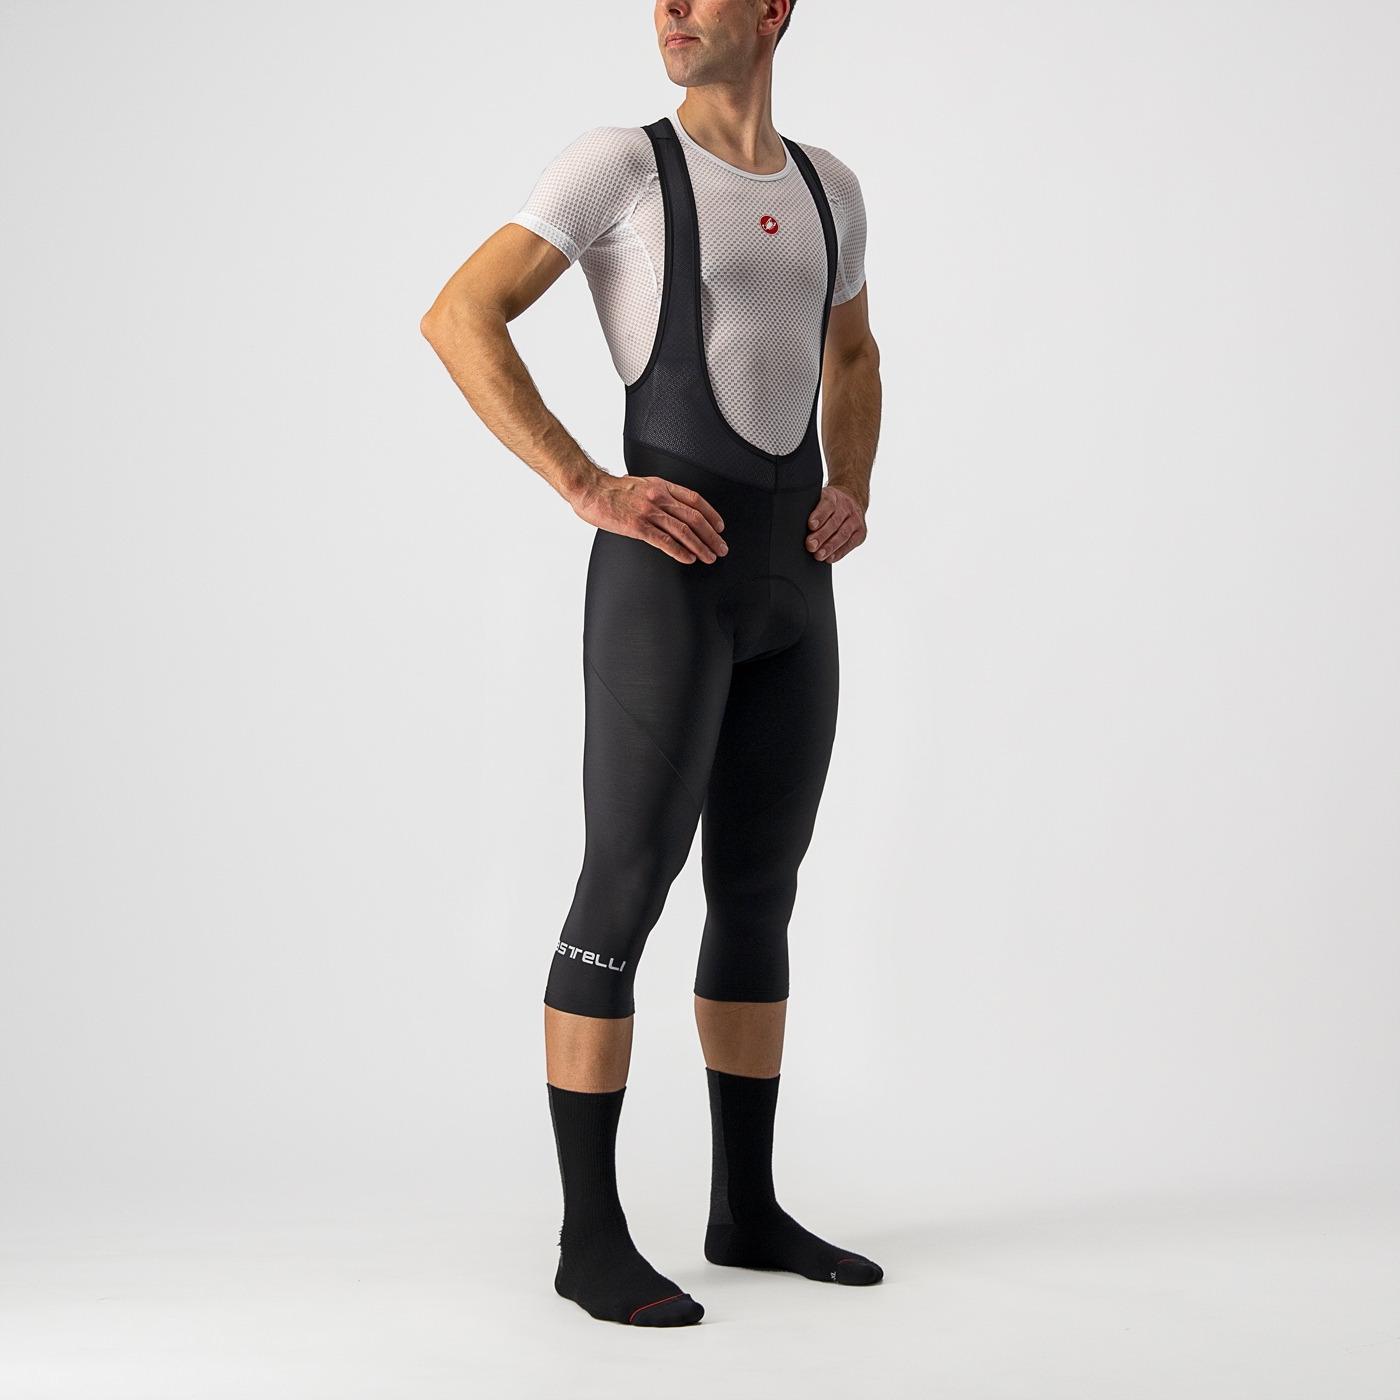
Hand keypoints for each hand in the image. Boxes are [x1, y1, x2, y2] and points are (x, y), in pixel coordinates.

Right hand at [572, 473, 726, 563]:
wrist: (589, 489)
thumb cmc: (610, 489)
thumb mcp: (640, 485)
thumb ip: (656, 494)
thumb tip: (668, 507)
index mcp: (661, 486)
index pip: (695, 500)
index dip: (711, 514)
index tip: (719, 526)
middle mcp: (659, 497)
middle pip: (694, 517)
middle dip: (711, 535)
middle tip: (720, 547)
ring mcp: (649, 512)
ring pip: (684, 530)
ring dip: (700, 546)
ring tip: (709, 557)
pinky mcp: (638, 526)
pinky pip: (665, 541)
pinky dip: (680, 551)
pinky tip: (688, 558)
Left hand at [806, 485, 866, 562]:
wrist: (852, 500)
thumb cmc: (829, 504)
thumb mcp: (819, 499)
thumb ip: (809, 509)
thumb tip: (793, 526)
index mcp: (833, 496)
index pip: (827, 504)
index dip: (819, 515)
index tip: (811, 525)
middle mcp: (846, 506)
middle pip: (834, 522)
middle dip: (822, 535)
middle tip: (810, 545)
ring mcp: (855, 519)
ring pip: (843, 534)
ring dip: (830, 546)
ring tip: (819, 555)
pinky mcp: (861, 532)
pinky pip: (850, 544)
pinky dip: (840, 552)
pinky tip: (830, 558)